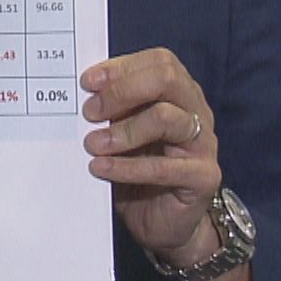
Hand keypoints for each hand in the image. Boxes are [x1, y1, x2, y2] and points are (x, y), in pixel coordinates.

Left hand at [82, 48, 220, 260]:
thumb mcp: (117, 131)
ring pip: (168, 118)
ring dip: (123, 130)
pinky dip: (129, 167)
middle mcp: (194, 111)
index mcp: (177, 93)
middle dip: (122, 91)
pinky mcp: (203, 177)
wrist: (160, 218)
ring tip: (92, 145)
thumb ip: (107, 110)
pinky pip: (167, 168)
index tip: (86, 82)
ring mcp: (203, 143)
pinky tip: (101, 168)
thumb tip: (76, 93)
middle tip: (89, 112)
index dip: (121, 68)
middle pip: (167, 80)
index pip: (159, 62)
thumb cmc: (134, 166)